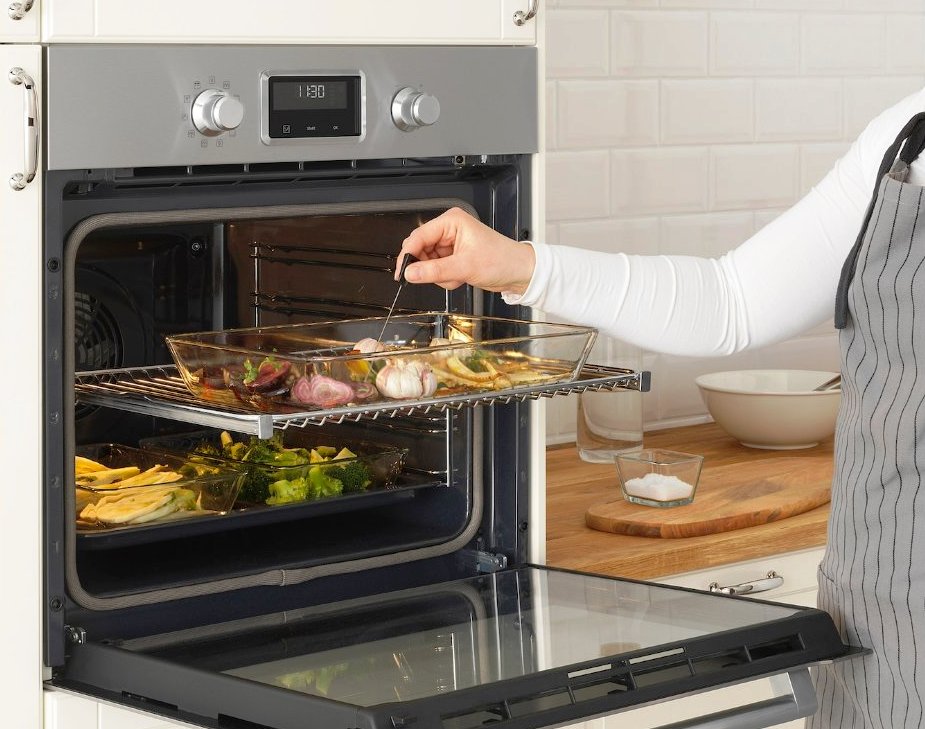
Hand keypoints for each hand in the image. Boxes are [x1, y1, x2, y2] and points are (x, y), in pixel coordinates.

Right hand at [397, 207, 535, 293]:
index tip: (402, 272)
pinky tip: (460, 277)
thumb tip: (410, 273)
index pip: (419, 236)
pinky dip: (446, 278)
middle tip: (438, 276)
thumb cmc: (501, 260)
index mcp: (451, 222)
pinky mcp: (453, 256)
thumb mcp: (465, 267)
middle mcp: (449, 230)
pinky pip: (437, 270)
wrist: (519, 272)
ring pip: (428, 262)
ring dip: (439, 275)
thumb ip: (434, 270)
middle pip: (420, 249)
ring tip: (457, 276)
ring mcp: (450, 244)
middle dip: (429, 267)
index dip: (408, 255)